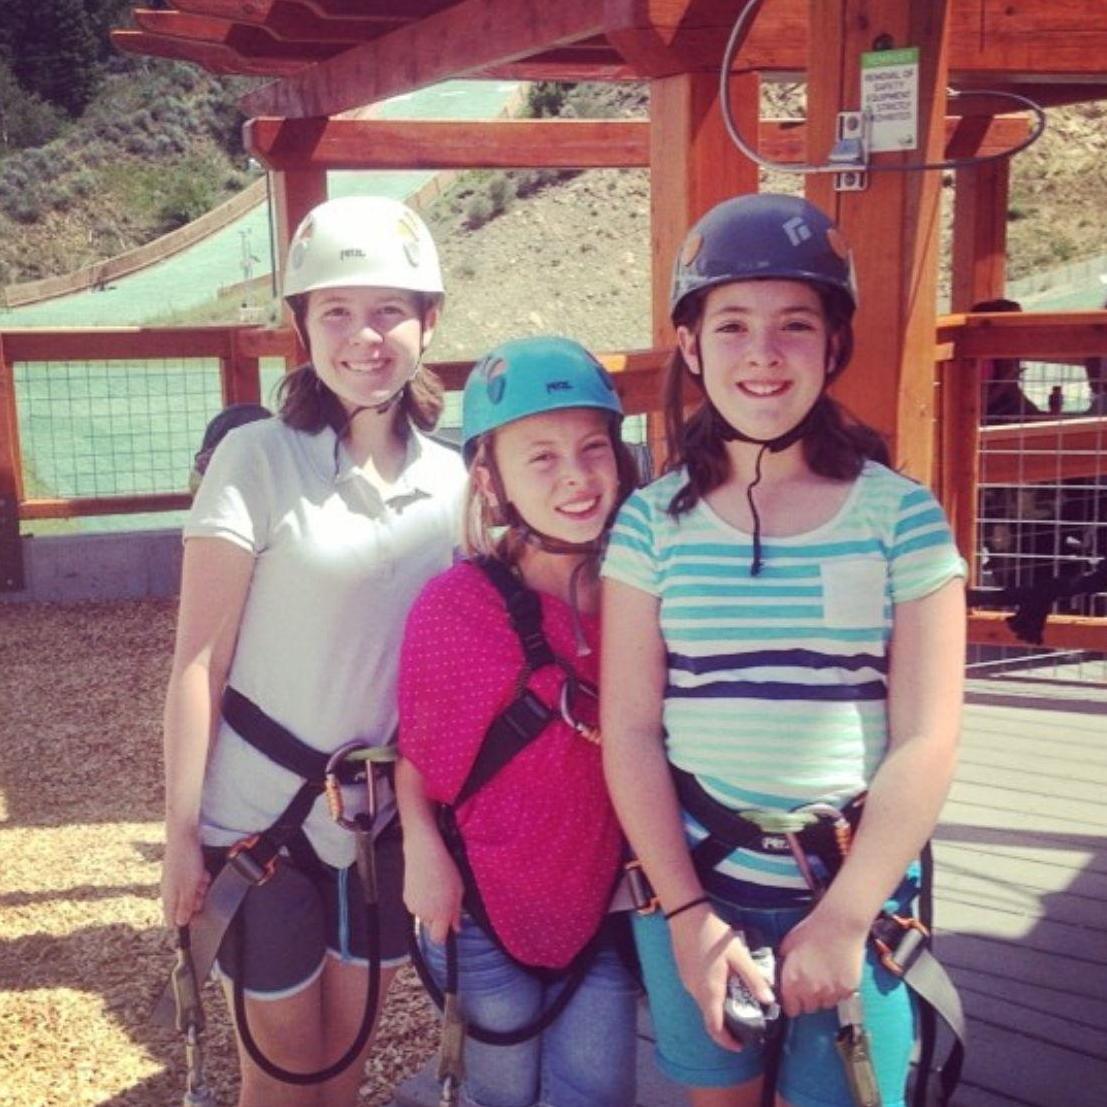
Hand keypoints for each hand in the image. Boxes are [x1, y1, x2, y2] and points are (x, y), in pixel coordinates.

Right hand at [161, 829, 209, 927]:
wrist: (183, 835)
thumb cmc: (185, 860)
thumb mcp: (189, 885)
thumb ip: (185, 905)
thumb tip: (180, 923)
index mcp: (168, 897)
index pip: (172, 920)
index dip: (186, 923)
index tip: (199, 920)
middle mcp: (170, 890)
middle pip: (184, 907)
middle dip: (196, 902)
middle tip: (202, 893)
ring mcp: (175, 880)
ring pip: (190, 894)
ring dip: (199, 890)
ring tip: (203, 880)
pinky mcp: (182, 871)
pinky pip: (192, 882)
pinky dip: (200, 880)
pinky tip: (203, 874)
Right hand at [403, 832, 462, 944]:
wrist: (423, 852)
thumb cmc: (445, 868)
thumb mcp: (458, 889)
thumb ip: (457, 912)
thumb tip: (457, 928)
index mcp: (441, 913)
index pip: (438, 939)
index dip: (444, 935)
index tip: (449, 927)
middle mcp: (425, 914)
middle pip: (431, 927)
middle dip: (437, 918)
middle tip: (444, 900)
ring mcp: (413, 907)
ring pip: (423, 916)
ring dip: (429, 909)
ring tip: (434, 889)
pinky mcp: (405, 899)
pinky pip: (416, 907)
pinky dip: (420, 901)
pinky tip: (425, 886)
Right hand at [669, 904, 775, 1051]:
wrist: (685, 914)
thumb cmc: (713, 935)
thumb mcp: (738, 955)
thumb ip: (753, 978)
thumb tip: (769, 1000)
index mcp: (710, 991)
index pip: (714, 1028)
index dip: (727, 1042)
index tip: (741, 1046)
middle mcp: (695, 991)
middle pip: (709, 1019)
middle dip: (726, 1027)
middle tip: (745, 1023)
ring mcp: (687, 982)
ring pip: (704, 1005)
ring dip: (719, 1010)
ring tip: (738, 1001)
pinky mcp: (684, 973)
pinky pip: (699, 993)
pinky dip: (712, 997)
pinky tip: (723, 982)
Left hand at [778, 905, 867, 1015]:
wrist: (839, 926)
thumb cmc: (813, 931)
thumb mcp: (789, 945)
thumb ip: (785, 963)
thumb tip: (784, 970)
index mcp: (793, 982)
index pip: (791, 1009)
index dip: (791, 1003)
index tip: (793, 998)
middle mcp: (811, 992)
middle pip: (808, 1008)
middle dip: (807, 999)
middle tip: (809, 983)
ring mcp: (831, 993)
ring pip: (825, 1004)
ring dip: (822, 996)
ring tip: (824, 978)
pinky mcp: (848, 990)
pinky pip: (840, 998)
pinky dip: (838, 991)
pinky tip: (836, 975)